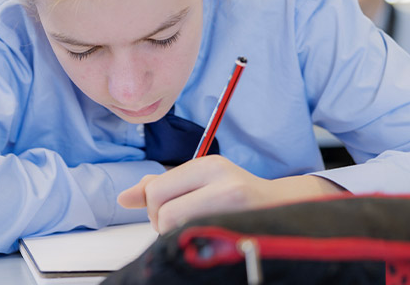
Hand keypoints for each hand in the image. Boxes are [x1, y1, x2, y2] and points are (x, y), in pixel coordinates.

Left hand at [118, 155, 346, 232]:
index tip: (169, 215)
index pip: (156, 190)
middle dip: (163, 225)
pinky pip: (197, 242)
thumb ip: (161, 186)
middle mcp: (222, 179)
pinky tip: (207, 239)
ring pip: (177, 228)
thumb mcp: (200, 182)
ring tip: (198, 232)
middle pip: (163, 211)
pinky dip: (194, 244)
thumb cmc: (237, 198)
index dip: (155, 209)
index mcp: (208, 165)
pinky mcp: (242, 227)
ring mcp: (234, 205)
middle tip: (183, 227)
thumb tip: (124, 197)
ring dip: (179, 236)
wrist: (284, 210)